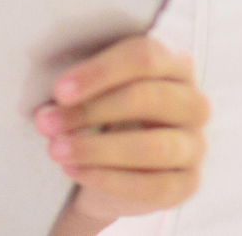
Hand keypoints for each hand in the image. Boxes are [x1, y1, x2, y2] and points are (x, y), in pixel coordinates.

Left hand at [35, 36, 209, 224]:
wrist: (102, 171)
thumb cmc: (94, 115)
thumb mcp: (88, 92)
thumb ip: (79, 83)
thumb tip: (53, 91)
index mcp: (172, 63)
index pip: (144, 56)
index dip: (101, 72)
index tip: (60, 90)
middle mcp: (192, 102)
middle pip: (149, 97)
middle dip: (91, 110)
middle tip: (46, 122)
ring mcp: (194, 144)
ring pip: (153, 146)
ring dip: (97, 148)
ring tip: (55, 150)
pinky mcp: (187, 183)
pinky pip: (153, 185)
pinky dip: (108, 179)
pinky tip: (74, 171)